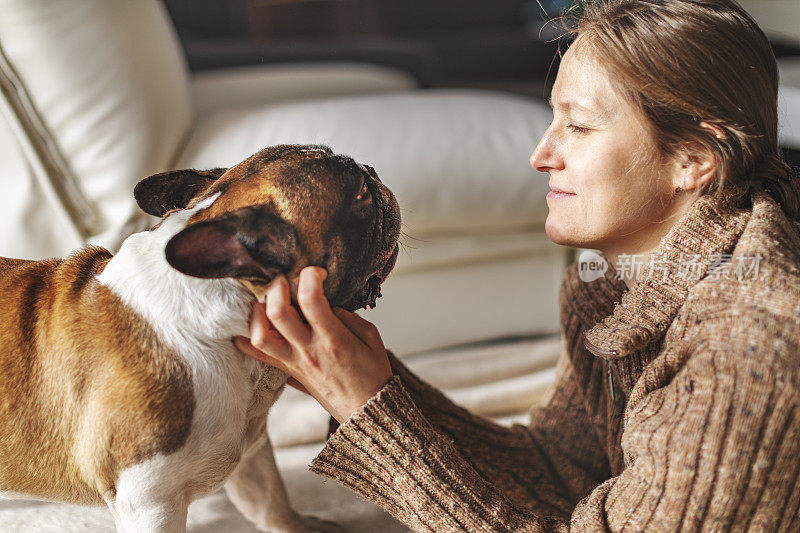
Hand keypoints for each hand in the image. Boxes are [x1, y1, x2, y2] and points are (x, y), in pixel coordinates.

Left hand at [234, 267, 391, 422]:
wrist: (367, 410)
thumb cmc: (372, 374)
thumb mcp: (371, 337)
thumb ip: (348, 315)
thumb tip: (327, 301)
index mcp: (333, 339)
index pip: (311, 299)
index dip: (309, 276)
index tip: (316, 272)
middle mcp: (308, 350)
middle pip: (277, 312)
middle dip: (277, 286)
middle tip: (285, 279)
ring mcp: (293, 363)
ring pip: (258, 335)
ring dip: (258, 312)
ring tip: (269, 301)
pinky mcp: (287, 372)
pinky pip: (256, 356)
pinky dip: (246, 338)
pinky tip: (253, 324)